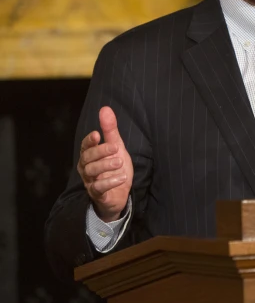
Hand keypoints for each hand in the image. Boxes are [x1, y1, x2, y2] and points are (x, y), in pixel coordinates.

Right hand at [77, 106, 132, 221]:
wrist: (120, 192)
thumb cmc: (115, 167)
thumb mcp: (116, 147)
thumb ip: (110, 130)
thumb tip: (105, 108)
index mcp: (90, 155)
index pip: (85, 146)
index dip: (89, 141)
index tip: (96, 134)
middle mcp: (86, 168)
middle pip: (87, 158)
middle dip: (100, 152)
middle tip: (116, 148)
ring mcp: (90, 181)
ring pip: (92, 172)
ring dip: (105, 165)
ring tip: (120, 162)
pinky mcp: (97, 194)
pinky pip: (99, 188)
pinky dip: (110, 182)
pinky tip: (122, 177)